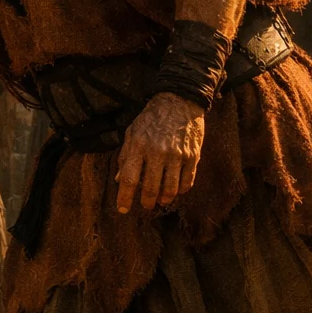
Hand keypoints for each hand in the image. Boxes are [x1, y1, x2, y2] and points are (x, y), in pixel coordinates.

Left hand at [115, 91, 205, 213]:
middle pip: (150, 187)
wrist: (179, 102)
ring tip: (160, 200)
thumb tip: (119, 179)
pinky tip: (176, 190)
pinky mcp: (193, 156)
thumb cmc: (151, 119)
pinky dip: (180, 190)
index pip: (129, 178)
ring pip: (170, 189)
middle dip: (146, 201)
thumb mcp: (132, 132)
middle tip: (145, 205)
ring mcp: (177, 155)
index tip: (122, 210)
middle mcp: (157, 152)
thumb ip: (125, 156)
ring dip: (164, 199)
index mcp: (138, 146)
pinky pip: (187, 181)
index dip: (124, 197)